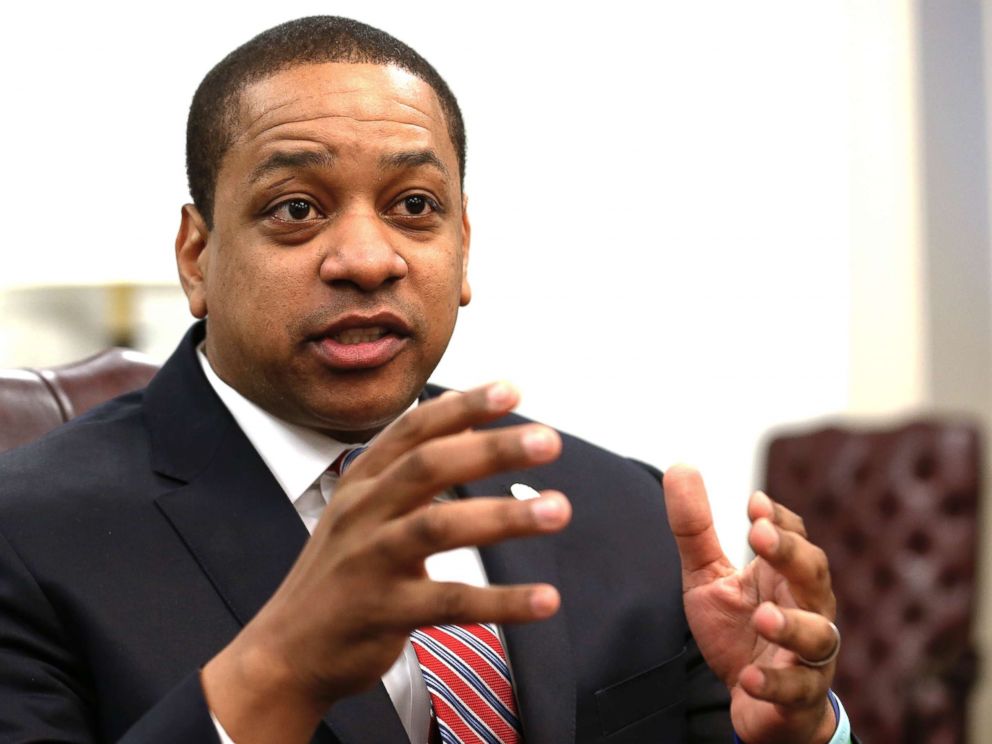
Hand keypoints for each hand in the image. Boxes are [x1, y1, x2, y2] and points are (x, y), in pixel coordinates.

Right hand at [203, 382, 571, 742]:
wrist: (286, 652)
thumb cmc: (340, 573)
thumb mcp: (363, 509)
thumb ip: (411, 465)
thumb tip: (462, 414)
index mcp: (362, 482)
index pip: (413, 429)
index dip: (462, 406)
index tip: (512, 390)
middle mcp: (362, 512)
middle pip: (428, 466)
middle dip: (491, 449)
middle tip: (549, 440)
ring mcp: (369, 561)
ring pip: (438, 527)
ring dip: (504, 516)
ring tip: (558, 508)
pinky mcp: (382, 612)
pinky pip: (450, 603)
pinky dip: (502, 600)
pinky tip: (546, 600)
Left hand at [663, 465, 838, 743]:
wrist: (757, 703)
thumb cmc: (739, 630)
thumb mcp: (708, 576)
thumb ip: (695, 528)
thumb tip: (680, 465)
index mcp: (784, 576)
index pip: (795, 539)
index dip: (779, 521)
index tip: (754, 503)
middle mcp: (807, 609)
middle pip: (815, 575)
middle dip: (791, 554)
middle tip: (759, 535)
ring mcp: (808, 656)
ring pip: (818, 637)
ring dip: (793, 625)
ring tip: (763, 614)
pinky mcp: (799, 698)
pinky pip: (795, 691)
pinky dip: (773, 685)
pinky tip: (748, 678)